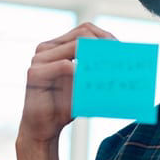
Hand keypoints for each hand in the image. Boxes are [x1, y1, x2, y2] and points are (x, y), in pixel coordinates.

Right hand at [18, 23, 115, 144]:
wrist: (43, 128)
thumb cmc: (64, 106)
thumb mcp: (84, 85)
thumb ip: (95, 70)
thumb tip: (124, 60)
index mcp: (56, 47)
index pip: (85, 30)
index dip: (106, 37)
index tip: (122, 50)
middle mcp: (45, 49)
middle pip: (83, 33)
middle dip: (105, 44)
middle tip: (121, 58)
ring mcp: (38, 59)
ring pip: (76, 46)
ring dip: (97, 57)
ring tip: (112, 69)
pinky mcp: (35, 73)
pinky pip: (66, 66)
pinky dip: (83, 73)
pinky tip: (94, 82)